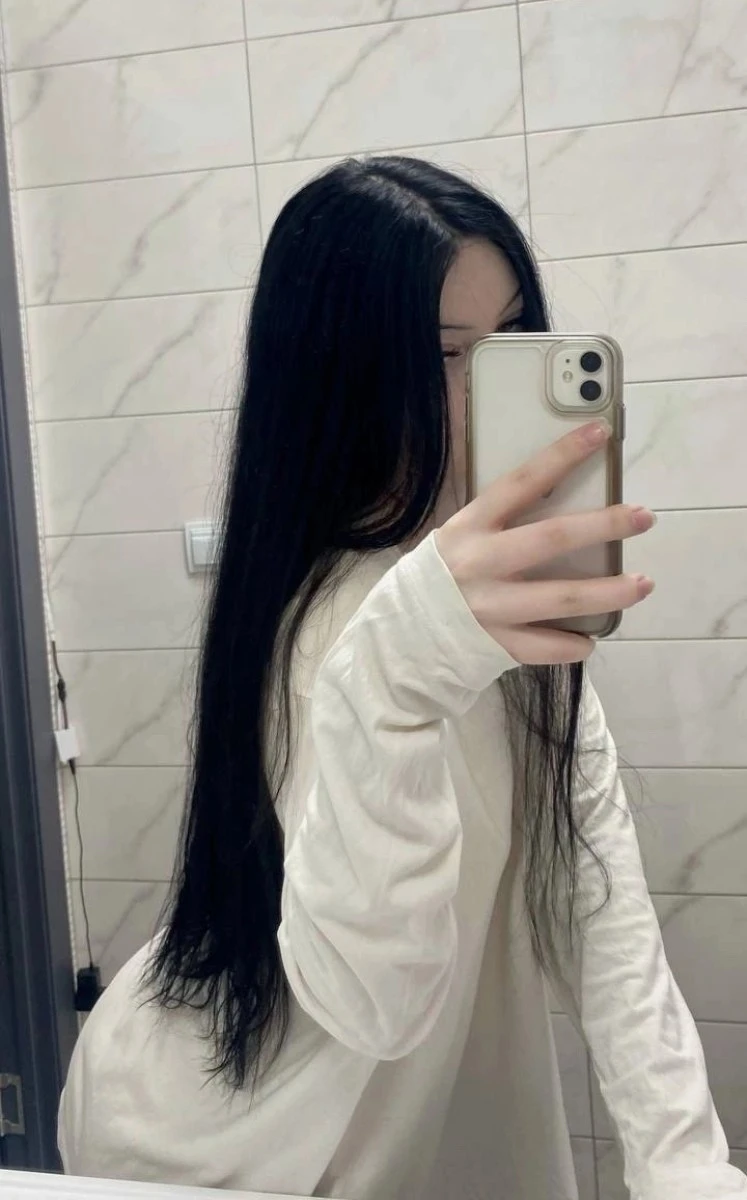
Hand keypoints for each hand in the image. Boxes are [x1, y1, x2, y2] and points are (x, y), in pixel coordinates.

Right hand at [435, 422, 654, 664]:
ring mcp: (489, 607)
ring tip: (643, 583)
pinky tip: (591, 640)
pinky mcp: (494, 644)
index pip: (521, 482)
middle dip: (603, 525)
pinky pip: (543, 647)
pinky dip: (572, 645)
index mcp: (470, 528)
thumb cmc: (437, 577)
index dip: (560, 456)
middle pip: (551, 538)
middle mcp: (480, 564)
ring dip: (607, 591)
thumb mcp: (457, 538)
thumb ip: (498, 524)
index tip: (598, 433)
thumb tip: (557, 496)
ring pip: (559, 598)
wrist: (397, 634)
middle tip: (644, 517)